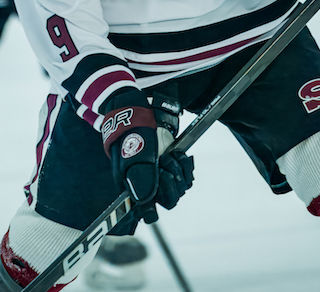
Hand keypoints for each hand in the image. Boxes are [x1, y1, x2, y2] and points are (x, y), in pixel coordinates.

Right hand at [101, 91, 193, 223]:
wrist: (138, 110)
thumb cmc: (133, 129)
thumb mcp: (135, 150)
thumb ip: (141, 176)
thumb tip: (145, 201)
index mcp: (133, 185)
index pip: (148, 209)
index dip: (157, 202)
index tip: (161, 180)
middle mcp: (147, 183)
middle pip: (169, 198)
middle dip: (172, 182)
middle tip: (166, 162)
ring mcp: (160, 174)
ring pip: (179, 187)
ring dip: (180, 171)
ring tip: (172, 155)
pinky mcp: (170, 164)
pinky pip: (185, 176)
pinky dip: (186, 166)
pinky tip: (181, 155)